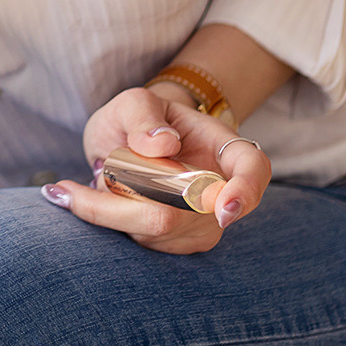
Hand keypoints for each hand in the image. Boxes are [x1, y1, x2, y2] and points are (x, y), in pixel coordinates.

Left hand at [42, 86, 271, 253]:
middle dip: (128, 195)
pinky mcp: (181, 243)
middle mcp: (222, 191)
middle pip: (182, 212)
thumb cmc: (139, 118)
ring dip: (114, 206)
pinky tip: (104, 195)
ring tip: (105, 176)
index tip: (224, 210)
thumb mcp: (133, 102)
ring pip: (156, 230)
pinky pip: (142, 239)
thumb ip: (142, 114)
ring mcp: (204, 223)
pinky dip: (112, 219)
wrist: (128, 145)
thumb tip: (162, 143)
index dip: (245, 192)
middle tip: (92, 171)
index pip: (253, 170)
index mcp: (224, 147)